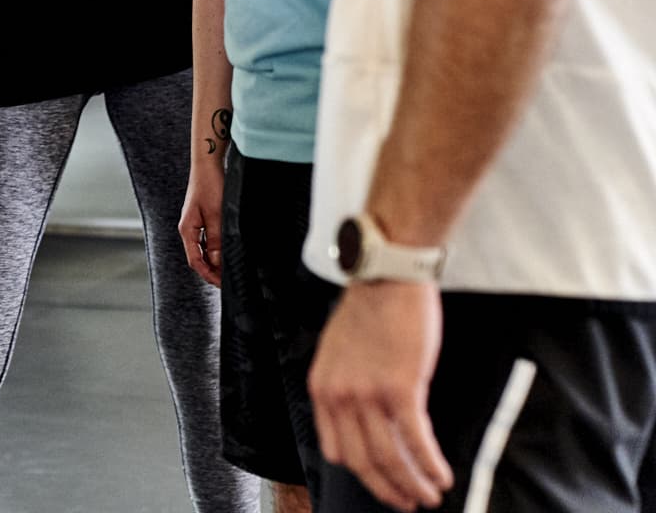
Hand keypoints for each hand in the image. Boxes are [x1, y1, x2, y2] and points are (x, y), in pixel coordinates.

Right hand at [179, 159, 224, 286]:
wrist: (208, 164)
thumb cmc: (210, 186)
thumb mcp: (216, 216)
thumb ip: (216, 240)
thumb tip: (217, 261)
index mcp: (187, 230)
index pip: (195, 261)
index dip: (209, 275)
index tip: (222, 285)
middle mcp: (189, 228)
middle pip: (199, 257)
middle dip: (213, 270)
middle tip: (229, 280)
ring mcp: (195, 223)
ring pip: (204, 249)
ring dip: (216, 259)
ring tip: (230, 268)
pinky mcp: (202, 217)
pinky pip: (208, 239)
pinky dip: (217, 248)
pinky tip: (227, 250)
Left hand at [310, 280, 452, 510]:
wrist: (385, 275)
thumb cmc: (370, 309)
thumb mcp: (340, 352)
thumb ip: (347, 387)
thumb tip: (369, 420)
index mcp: (321, 388)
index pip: (336, 449)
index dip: (362, 473)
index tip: (382, 483)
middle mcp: (338, 395)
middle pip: (362, 462)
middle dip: (388, 489)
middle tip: (409, 503)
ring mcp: (367, 393)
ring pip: (389, 458)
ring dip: (413, 484)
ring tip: (430, 496)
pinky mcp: (400, 387)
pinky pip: (416, 440)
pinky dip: (430, 465)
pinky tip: (442, 476)